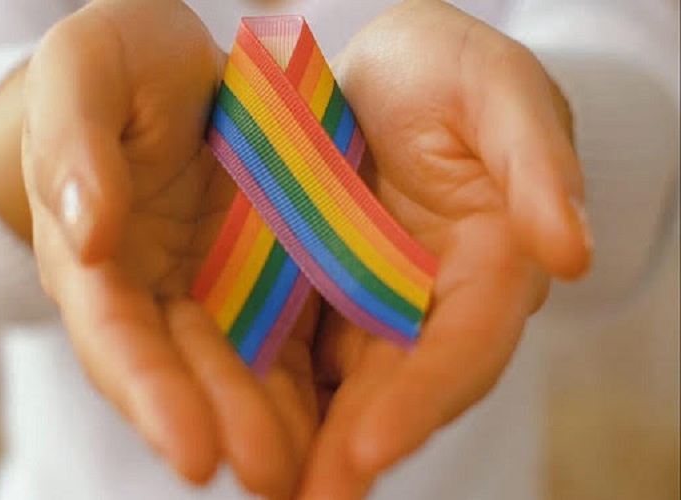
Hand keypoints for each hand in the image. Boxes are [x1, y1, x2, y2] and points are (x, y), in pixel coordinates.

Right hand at [20, 1, 317, 495]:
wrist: (171, 65)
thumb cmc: (118, 62)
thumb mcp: (86, 68)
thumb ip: (73, 141)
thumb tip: (86, 234)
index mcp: (90, 251)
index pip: (113, 332)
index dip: (148, 392)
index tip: (192, 453)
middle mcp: (149, 288)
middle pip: (182, 369)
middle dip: (224, 424)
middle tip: (273, 477)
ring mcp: (209, 287)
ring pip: (238, 366)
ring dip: (271, 423)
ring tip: (314, 473)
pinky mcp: (263, 276)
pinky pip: (286, 335)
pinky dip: (307, 382)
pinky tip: (342, 422)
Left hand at [297, 1, 591, 496]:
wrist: (379, 69)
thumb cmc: (447, 69)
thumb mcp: (497, 90)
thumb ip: (537, 164)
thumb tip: (572, 253)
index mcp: (490, 262)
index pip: (465, 345)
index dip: (423, 399)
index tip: (368, 447)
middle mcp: (432, 300)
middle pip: (401, 387)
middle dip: (357, 448)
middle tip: (308, 499)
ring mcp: (372, 301)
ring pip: (346, 384)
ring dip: (309, 441)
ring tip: (266, 485)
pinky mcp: (320, 292)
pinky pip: (297, 349)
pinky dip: (273, 392)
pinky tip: (235, 424)